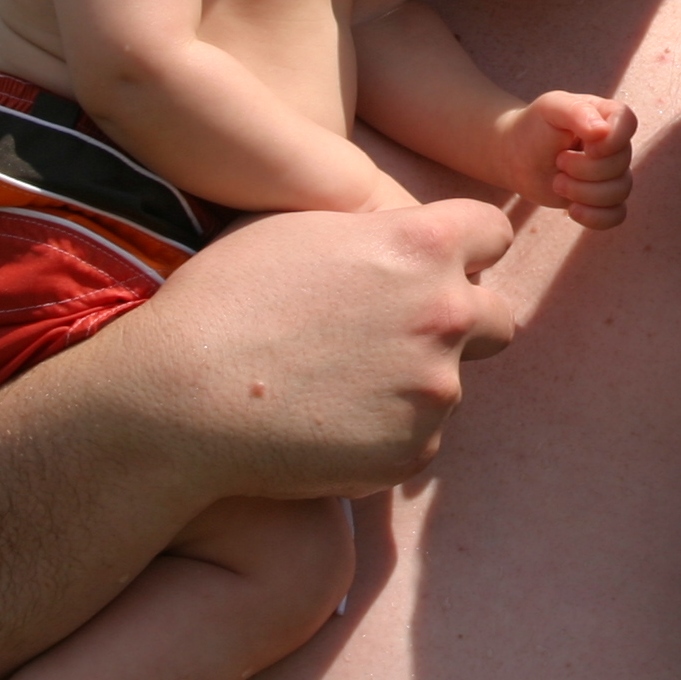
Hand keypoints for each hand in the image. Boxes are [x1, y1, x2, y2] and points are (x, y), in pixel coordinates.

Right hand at [85, 199, 518, 501]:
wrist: (183, 398)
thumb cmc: (224, 299)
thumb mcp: (298, 227)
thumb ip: (370, 229)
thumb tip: (395, 234)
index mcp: (422, 245)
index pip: (493, 232)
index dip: (467, 248)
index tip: (441, 265)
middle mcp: (446, 314)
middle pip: (497, 318)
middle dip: (461, 324)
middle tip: (400, 336)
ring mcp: (435, 390)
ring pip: (450, 384)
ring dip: (414, 384)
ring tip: (336, 386)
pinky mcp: (412, 451)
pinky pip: (418, 440)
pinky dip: (384, 435)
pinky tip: (325, 426)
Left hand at [506, 91, 637, 228]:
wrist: (518, 156)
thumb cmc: (535, 126)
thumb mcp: (550, 108)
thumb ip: (576, 112)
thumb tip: (603, 131)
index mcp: (608, 115)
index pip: (628, 123)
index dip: (610, 141)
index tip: (585, 147)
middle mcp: (616, 144)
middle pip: (620, 164)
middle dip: (584, 169)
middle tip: (558, 161)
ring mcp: (612, 173)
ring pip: (620, 192)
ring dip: (583, 192)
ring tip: (557, 182)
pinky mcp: (604, 199)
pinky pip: (617, 215)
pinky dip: (595, 217)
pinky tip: (571, 210)